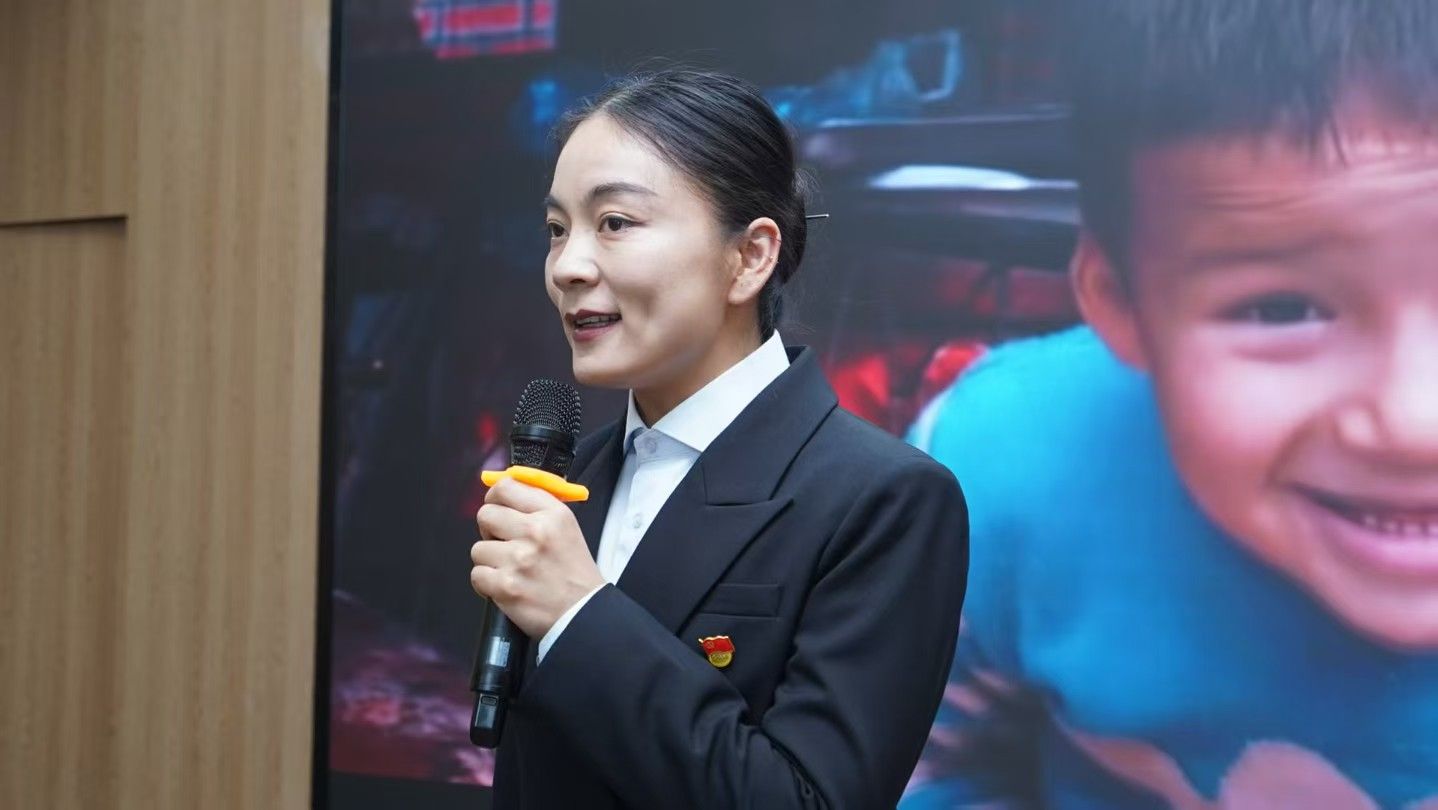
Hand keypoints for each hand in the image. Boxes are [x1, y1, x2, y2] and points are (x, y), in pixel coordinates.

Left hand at [470, 476, 605, 638]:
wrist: (582, 614)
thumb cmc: (573, 572)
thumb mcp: (566, 527)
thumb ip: (536, 507)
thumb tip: (500, 491)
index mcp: (552, 513)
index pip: (506, 487)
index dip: (495, 499)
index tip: (498, 509)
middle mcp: (535, 532)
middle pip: (485, 514)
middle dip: (489, 530)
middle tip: (504, 543)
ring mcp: (518, 560)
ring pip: (478, 548)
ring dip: (490, 561)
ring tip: (511, 570)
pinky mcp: (505, 586)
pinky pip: (477, 575)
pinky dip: (487, 584)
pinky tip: (506, 587)